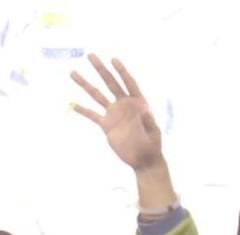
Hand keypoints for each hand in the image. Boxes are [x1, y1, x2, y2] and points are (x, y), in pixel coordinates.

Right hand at [71, 55, 162, 171]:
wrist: (144, 159)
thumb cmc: (153, 146)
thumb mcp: (153, 133)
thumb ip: (147, 121)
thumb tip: (142, 110)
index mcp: (138, 104)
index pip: (129, 84)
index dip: (122, 72)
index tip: (113, 60)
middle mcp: (124, 105)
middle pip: (111, 84)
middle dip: (101, 70)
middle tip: (90, 55)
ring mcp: (114, 114)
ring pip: (97, 96)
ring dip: (85, 85)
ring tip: (73, 73)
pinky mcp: (107, 125)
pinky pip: (92, 115)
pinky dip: (82, 110)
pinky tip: (71, 104)